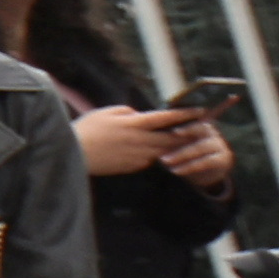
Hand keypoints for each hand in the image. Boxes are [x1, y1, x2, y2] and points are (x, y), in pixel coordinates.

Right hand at [83, 106, 227, 190]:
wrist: (74, 155)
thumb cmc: (86, 129)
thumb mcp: (105, 112)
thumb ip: (127, 112)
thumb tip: (139, 115)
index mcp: (134, 123)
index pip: (166, 118)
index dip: (184, 114)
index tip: (200, 110)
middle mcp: (140, 140)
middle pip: (173, 138)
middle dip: (190, 134)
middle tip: (204, 130)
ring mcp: (138, 155)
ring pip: (165, 151)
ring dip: (178, 147)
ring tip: (189, 142)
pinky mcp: (133, 166)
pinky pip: (151, 160)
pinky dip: (159, 156)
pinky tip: (163, 154)